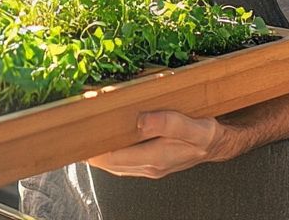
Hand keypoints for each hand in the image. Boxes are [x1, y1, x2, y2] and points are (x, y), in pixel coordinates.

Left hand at [86, 111, 250, 178]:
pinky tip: (104, 138)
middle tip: (69, 133)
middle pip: (108, 162)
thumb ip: (169, 123)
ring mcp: (148, 166)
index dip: (92, 149)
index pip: (113, 157)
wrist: (219, 144)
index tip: (76, 135)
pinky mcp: (150, 161)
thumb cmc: (207, 135)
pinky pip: (123, 160)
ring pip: (113, 163)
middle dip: (89, 150)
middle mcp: (149, 166)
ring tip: (81, 135)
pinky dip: (110, 150)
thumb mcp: (194, 126)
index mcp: (156, 159)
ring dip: (98, 152)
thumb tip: (141, 121)